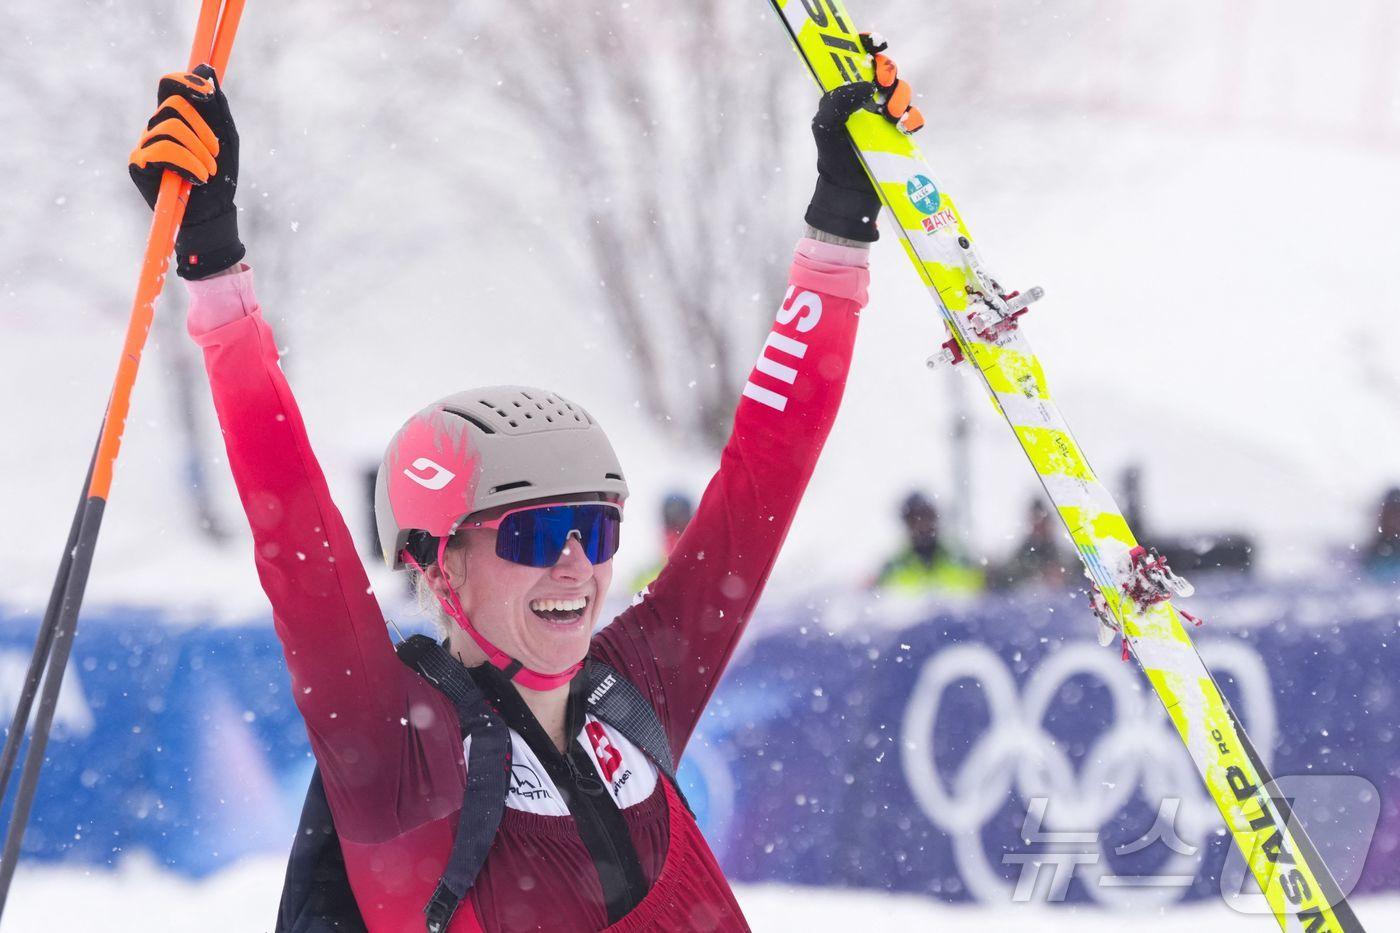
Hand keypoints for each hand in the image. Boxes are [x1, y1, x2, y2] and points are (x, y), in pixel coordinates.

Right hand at [129, 64, 243, 278]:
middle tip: (216, 153)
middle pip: (173, 104)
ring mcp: (145, 144)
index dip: (185, 81)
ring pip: (170, 128)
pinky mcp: (138, 163)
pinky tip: (198, 179)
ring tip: (208, 172)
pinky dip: (187, 164)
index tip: (207, 93)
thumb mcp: (226, 138)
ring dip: (198, 152)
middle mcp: (156, 126)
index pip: (168, 85)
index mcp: (177, 117)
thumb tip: (206, 69)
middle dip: (202, 129)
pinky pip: (161, 150)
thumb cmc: (220, 176)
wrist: (213, 214)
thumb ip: (216, 106)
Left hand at [805, 35, 923, 242]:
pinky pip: (914, 117)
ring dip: (900, 97)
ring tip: (890, 116)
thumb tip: (866, 86)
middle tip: (882, 82)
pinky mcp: (899, 134)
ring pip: (902, 91)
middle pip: (886, 70)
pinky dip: (912, 119)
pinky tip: (902, 129)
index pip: (858, 59)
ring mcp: (884, 116)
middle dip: (888, 71)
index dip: (868, 45)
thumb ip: (839, 100)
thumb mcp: (825, 125)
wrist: (848, 192)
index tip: (876, 44)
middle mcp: (866, 100)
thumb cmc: (831, 157)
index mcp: (846, 92)